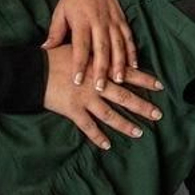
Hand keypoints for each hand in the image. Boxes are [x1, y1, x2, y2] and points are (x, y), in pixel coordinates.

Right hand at [43, 43, 163, 150]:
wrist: (34, 70)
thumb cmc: (55, 57)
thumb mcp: (79, 49)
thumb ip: (94, 54)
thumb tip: (106, 52)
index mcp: (100, 67)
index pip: (128, 74)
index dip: (145, 79)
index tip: (160, 85)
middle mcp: (97, 84)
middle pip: (125, 96)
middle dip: (143, 106)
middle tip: (158, 114)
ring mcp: (85, 98)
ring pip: (110, 114)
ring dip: (125, 125)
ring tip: (139, 132)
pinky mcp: (73, 110)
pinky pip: (88, 126)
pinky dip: (97, 137)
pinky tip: (107, 145)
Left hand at [44, 0, 135, 89]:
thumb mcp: (59, 12)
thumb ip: (55, 32)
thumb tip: (46, 49)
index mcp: (82, 21)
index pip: (81, 46)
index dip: (79, 64)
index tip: (77, 81)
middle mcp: (99, 22)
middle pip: (102, 48)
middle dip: (102, 69)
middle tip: (100, 87)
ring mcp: (113, 21)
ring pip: (118, 45)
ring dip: (119, 63)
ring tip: (119, 80)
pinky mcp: (122, 20)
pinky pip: (129, 37)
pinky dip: (132, 52)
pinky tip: (133, 66)